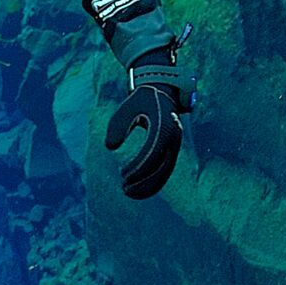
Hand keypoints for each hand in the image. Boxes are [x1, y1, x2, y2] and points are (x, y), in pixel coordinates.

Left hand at [105, 52, 190, 199]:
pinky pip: (164, 169)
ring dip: (149, 185)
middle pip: (162, 166)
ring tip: (128, 192)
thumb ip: (118, 125)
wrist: (162, 92)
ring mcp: (175, 144)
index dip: (139, 166)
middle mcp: (174, 136)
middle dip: (144, 180)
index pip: (153, 152)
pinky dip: (153, 181)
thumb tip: (110, 146)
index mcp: (164, 125)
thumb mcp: (127, 107)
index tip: (123, 174)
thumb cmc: (141, 100)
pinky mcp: (172, 150)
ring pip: (165, 171)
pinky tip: (139, 190)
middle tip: (124, 188)